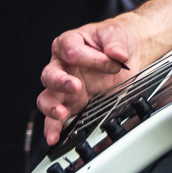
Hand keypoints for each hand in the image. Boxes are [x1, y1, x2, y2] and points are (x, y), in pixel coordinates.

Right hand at [37, 16, 143, 145]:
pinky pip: (56, 118)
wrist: (123, 53)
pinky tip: (54, 137)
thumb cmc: (113, 41)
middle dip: (61, 82)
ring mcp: (64, 87)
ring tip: (60, 113)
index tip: (113, 63)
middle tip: (76, 86)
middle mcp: (62, 66)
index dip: (92, 58)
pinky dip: (53, 128)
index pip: (71, 51)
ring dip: (52, 106)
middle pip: (50, 74)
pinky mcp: (71, 103)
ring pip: (47, 97)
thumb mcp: (116, 35)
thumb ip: (115, 44)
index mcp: (69, 43)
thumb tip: (117, 54)